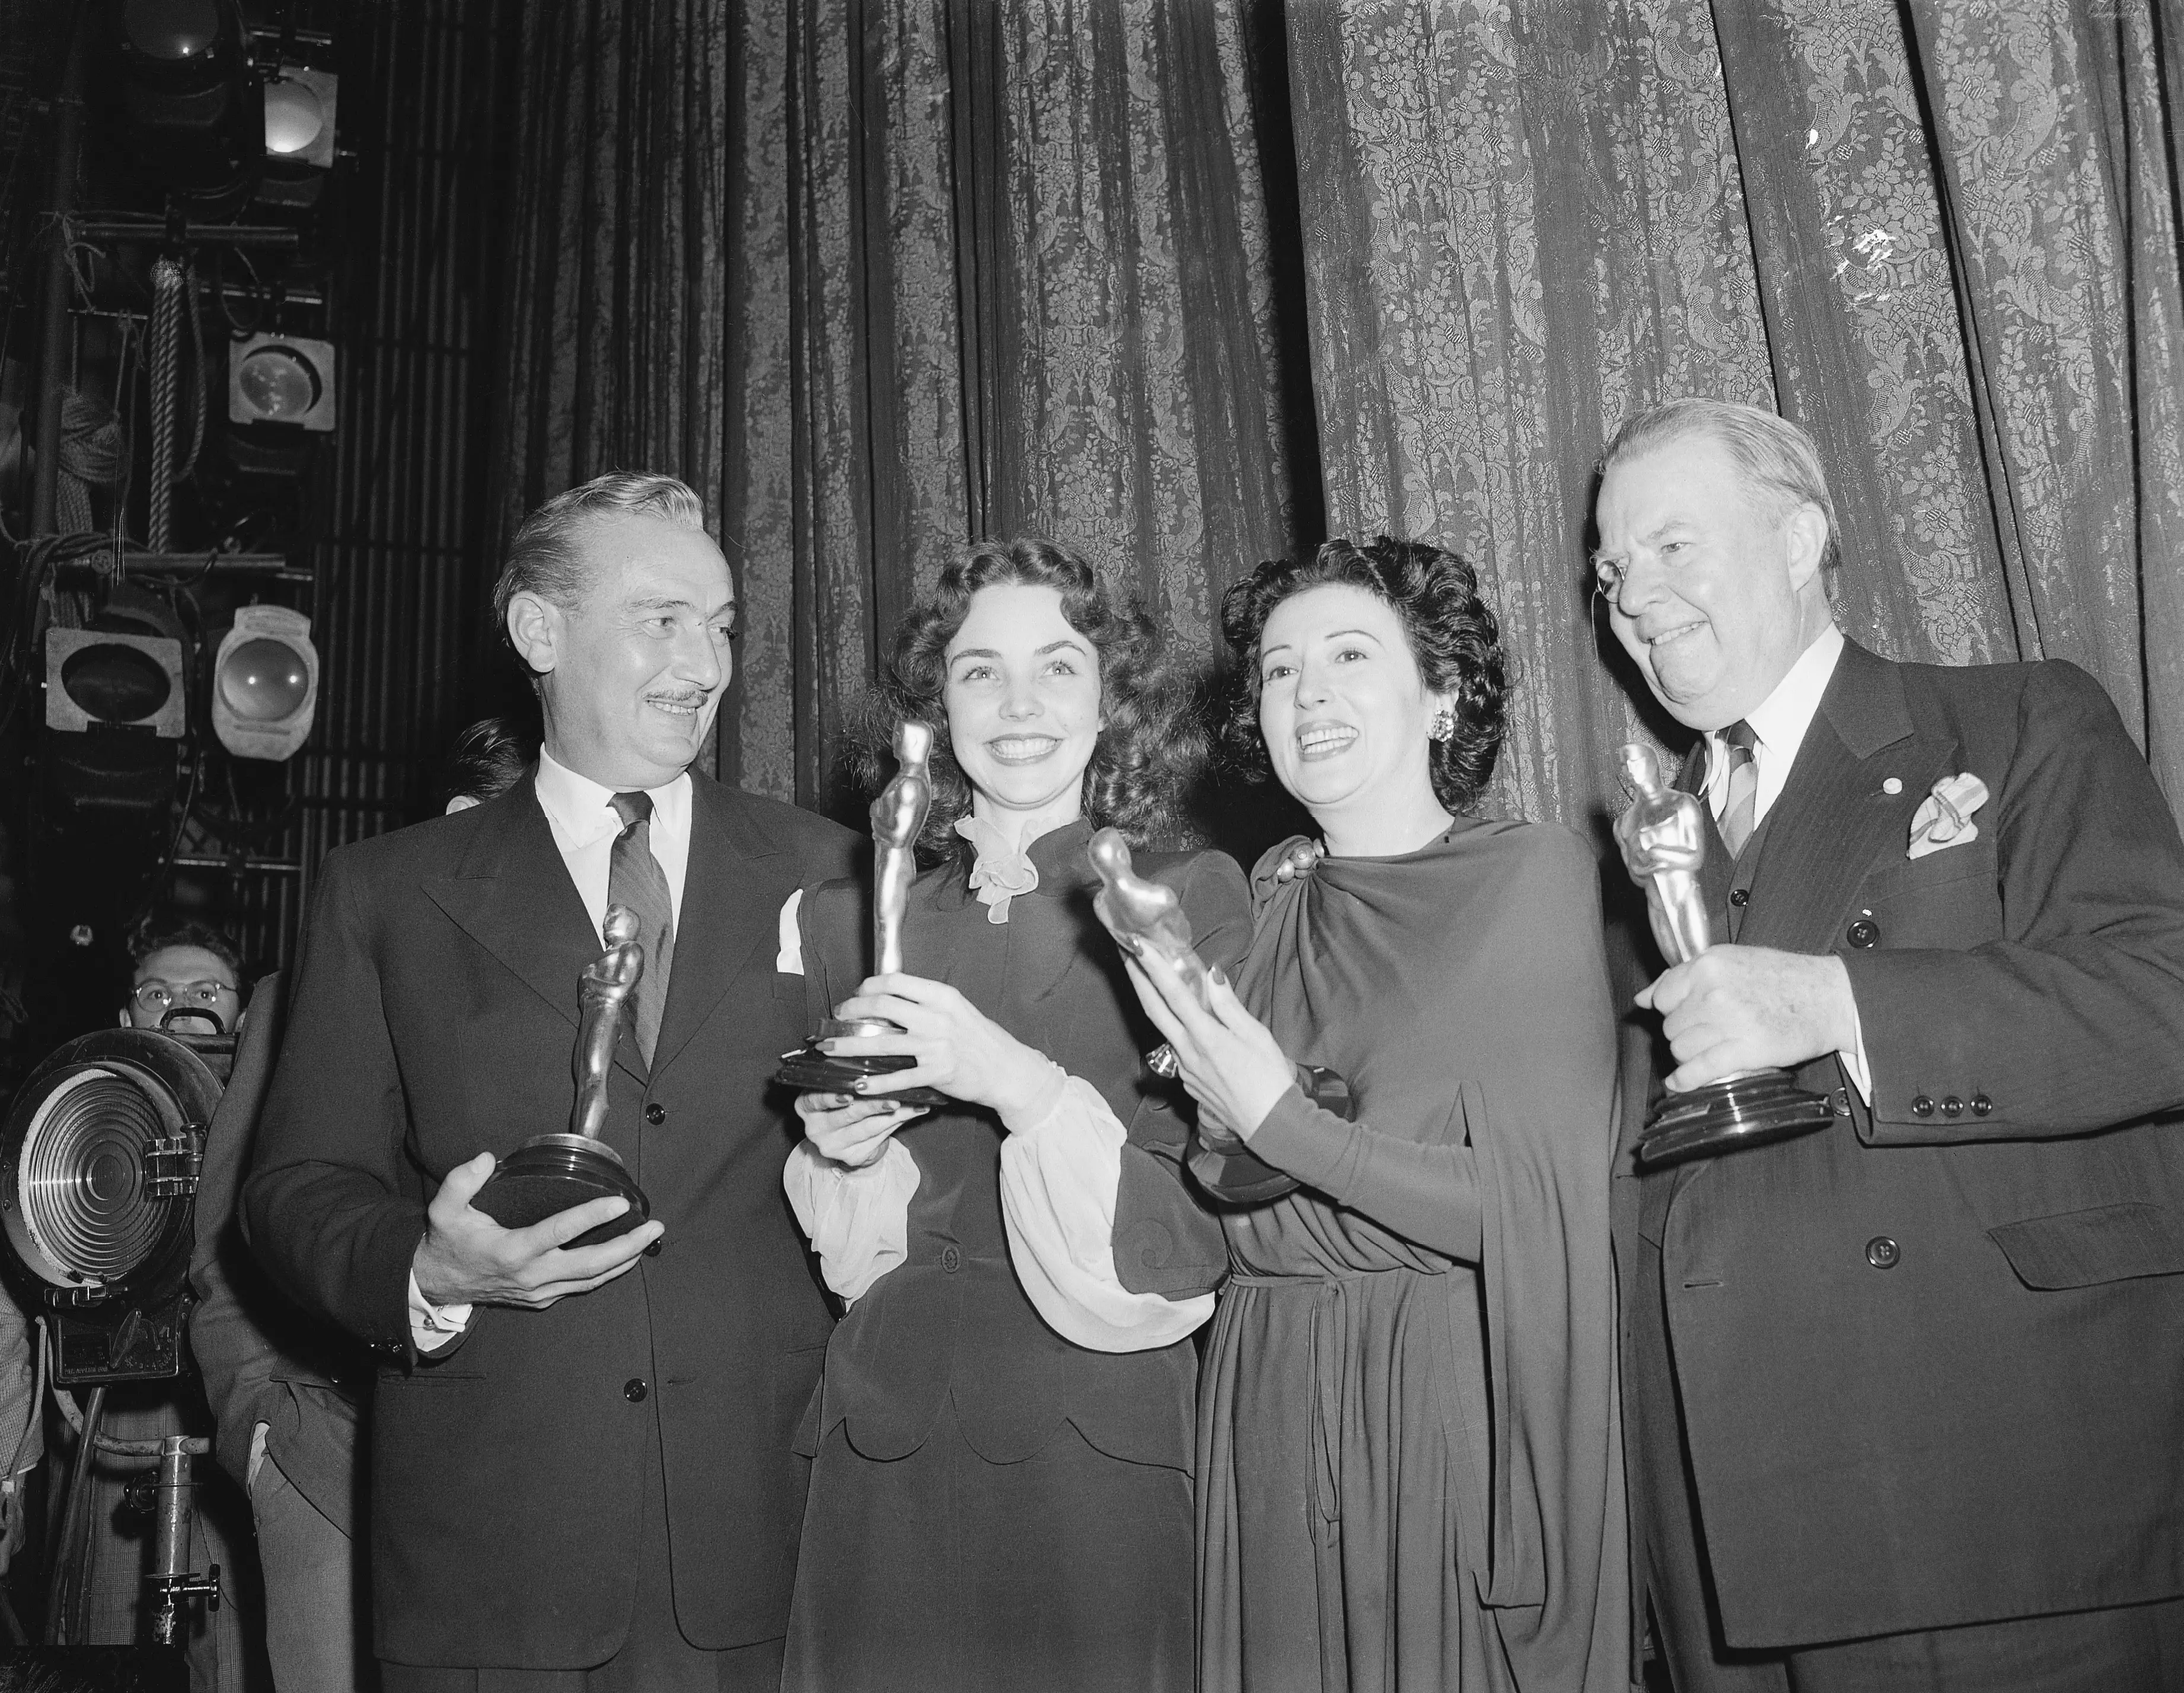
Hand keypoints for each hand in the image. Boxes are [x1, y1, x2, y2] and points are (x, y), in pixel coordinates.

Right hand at [411, 1151, 663, 1309]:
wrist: (437, 1285)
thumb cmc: (448, 1242)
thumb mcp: (443, 1209)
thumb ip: (460, 1181)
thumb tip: (484, 1158)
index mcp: (512, 1251)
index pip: (560, 1232)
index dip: (592, 1217)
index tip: (620, 1203)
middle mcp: (532, 1275)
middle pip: (591, 1264)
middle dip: (628, 1246)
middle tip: (655, 1227)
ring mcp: (539, 1291)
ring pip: (592, 1280)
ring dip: (624, 1261)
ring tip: (650, 1240)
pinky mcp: (542, 1298)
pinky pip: (581, 1287)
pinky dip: (606, 1273)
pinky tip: (624, 1258)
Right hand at [796, 1089, 926, 1167]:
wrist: (848, 1136)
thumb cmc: (844, 1101)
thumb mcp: (836, 1087)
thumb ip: (847, 1077)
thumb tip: (875, 1055)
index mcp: (805, 1106)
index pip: (814, 1100)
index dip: (831, 1098)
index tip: (850, 1093)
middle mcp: (814, 1129)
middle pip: (846, 1115)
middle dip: (873, 1105)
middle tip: (894, 1098)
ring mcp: (832, 1146)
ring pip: (866, 1128)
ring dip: (892, 1114)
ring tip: (911, 1104)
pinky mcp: (851, 1158)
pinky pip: (878, 1138)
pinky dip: (898, 1122)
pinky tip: (913, 1112)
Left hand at [825, 974, 1054, 1119]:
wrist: (1008, 1070)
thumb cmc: (982, 1040)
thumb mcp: (957, 1010)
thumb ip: (926, 1004)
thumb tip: (889, 1001)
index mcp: (942, 996)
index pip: (895, 981)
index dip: (869, 986)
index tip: (857, 994)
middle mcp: (936, 1017)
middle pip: (882, 1006)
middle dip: (852, 1010)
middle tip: (839, 1017)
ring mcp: (935, 1046)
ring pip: (881, 1042)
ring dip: (848, 1046)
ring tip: (829, 1048)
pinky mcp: (936, 1073)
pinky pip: (897, 1078)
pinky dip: (874, 1083)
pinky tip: (857, 1084)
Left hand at [1121, 949, 1293, 1139]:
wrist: (1270, 1125)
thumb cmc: (1270, 1078)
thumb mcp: (1256, 1035)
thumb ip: (1229, 1005)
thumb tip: (1211, 974)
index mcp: (1205, 1037)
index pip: (1173, 995)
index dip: (1153, 968)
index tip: (1138, 946)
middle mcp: (1187, 1053)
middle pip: (1154, 1010)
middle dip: (1137, 980)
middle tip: (1126, 954)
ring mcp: (1184, 1070)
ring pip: (1164, 1030)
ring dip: (1154, 1003)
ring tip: (1149, 978)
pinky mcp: (1188, 1083)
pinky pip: (1177, 1049)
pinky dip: (1174, 1029)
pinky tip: (1182, 1022)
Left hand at [1637, 945, 1857, 1091]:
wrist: (1830, 997)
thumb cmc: (1784, 978)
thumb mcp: (1731, 960)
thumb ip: (1684, 977)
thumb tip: (1643, 998)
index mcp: (1709, 965)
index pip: (1662, 996)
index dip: (1671, 1008)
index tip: (1685, 1013)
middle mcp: (1713, 992)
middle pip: (1671, 1026)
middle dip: (1684, 1033)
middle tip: (1709, 1032)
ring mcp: (1728, 1022)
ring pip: (1681, 1049)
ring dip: (1690, 1054)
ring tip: (1712, 1048)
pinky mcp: (1744, 1051)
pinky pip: (1699, 1069)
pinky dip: (1684, 1080)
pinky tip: (1677, 1083)